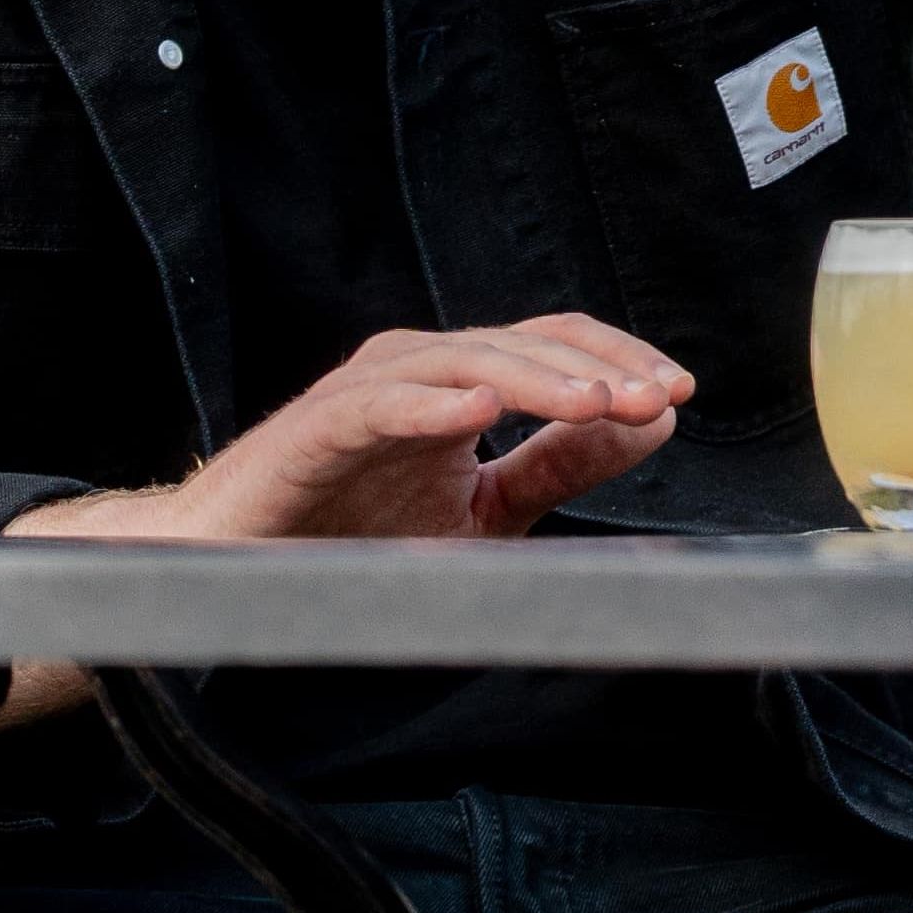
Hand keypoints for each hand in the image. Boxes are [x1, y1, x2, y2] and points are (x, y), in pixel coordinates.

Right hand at [0, 316, 692, 736]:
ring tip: (596, 400)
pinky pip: (375, 406)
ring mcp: (362, 395)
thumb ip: (564, 459)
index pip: (552, 344)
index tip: (679, 392)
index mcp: (457, 382)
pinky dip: (427, 406)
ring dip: (533, 380)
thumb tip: (657, 419)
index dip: (617, 357)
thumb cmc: (354, 537)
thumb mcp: (486, 508)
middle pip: (517, 344)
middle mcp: (414, 371)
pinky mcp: (313, 431)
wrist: (233, 569)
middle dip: (594, 369)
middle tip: (656, 397)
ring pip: (459, 362)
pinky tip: (478, 415)